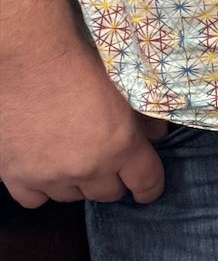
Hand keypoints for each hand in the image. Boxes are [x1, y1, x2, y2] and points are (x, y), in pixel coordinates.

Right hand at [1, 43, 165, 206]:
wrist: (30, 60)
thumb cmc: (81, 66)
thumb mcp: (127, 88)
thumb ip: (146, 118)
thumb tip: (158, 137)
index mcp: (121, 146)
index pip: (145, 183)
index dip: (150, 189)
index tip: (148, 192)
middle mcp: (87, 168)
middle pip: (108, 193)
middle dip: (113, 180)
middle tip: (108, 164)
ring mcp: (49, 176)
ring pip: (71, 197)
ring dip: (77, 183)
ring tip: (75, 160)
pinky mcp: (16, 176)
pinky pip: (34, 199)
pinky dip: (42, 189)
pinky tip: (45, 170)